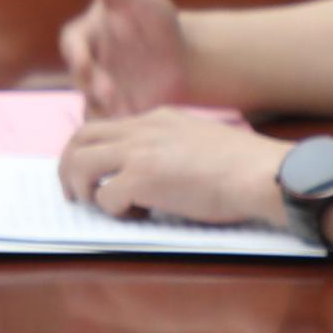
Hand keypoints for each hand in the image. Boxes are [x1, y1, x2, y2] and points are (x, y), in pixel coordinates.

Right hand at [53, 0, 190, 112]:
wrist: (184, 60)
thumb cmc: (155, 21)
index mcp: (82, 35)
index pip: (73, 46)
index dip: (80, 57)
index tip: (90, 65)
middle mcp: (84, 64)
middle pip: (81, 80)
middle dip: (94, 88)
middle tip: (111, 95)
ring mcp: (97, 91)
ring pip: (90, 105)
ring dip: (104, 112)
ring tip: (125, 114)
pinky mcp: (113, 113)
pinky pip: (106, 125)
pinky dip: (117, 127)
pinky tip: (133, 125)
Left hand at [60, 109, 292, 226]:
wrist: (264, 173)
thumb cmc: (245, 166)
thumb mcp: (201, 140)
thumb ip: (172, 146)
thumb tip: (155, 172)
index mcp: (158, 118)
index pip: (107, 126)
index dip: (92, 150)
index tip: (93, 172)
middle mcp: (143, 128)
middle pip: (80, 137)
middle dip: (69, 165)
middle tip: (76, 192)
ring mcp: (140, 151)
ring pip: (79, 162)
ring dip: (80, 187)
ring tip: (97, 206)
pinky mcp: (142, 179)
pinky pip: (104, 197)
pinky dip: (113, 212)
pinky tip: (139, 215)